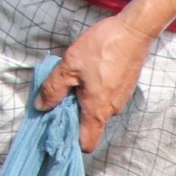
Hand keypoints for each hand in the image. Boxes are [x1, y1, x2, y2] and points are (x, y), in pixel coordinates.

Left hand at [37, 13, 157, 153]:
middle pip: (90, 125)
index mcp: (96, 110)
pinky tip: (92, 71)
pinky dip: (97, 91)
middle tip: (63, 94)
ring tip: (78, 78)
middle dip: (75, 114)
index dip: (72, 141)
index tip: (60, 126)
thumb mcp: (69, 66)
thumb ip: (53, 89)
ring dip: (86, 100)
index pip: (86, 144)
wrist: (134, 31)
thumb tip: (41, 106)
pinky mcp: (125, 88)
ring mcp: (121, 100)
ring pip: (98, 109)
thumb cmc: (102, 48)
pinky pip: (107, 98)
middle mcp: (112, 110)